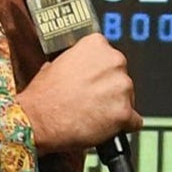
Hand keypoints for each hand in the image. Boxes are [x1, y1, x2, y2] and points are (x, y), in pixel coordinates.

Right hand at [18, 29, 135, 153]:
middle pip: (122, 76)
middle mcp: (114, 61)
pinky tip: (106, 127)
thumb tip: (85, 68)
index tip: (94, 79)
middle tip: (92, 99)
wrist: (37, 121)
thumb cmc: (43, 95)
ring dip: (116, 106)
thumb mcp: (56, 63)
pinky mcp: (125, 112)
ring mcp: (122, 87)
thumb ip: (79, 61)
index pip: (109, 56)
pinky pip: (134, 121)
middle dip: (110, 88)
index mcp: (96, 44)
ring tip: (93, 114)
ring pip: (129, 98)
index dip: (101, 71)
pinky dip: (124, 125)